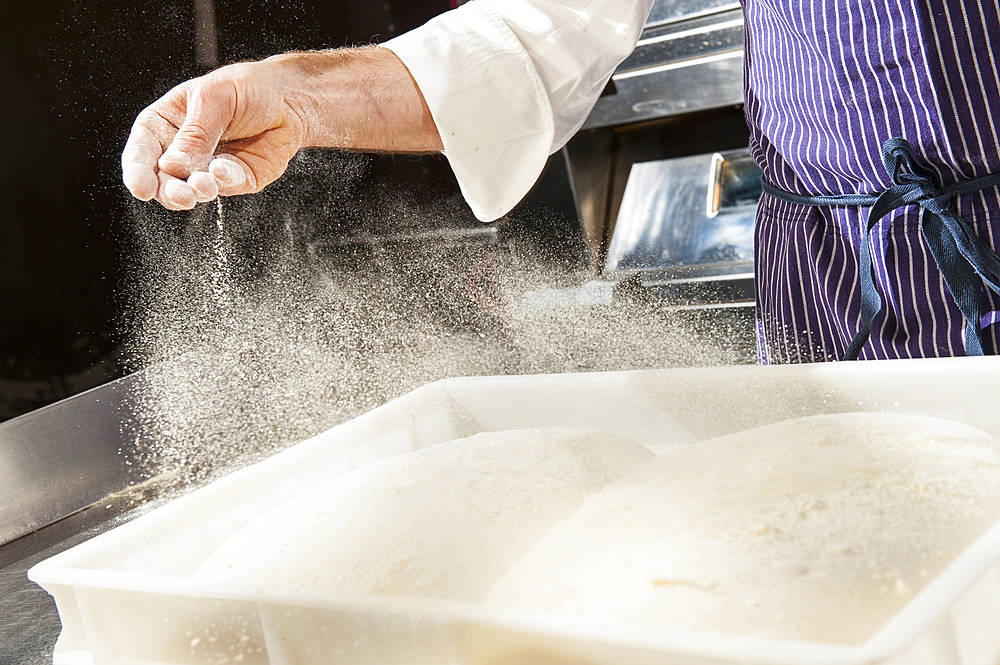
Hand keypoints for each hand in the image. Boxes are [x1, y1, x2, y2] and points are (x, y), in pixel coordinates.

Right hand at [122, 59, 307, 209]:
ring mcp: (208, 168)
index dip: (138, 172)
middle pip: (163, 179)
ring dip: (194, 192)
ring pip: (191, 191)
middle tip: (180, 195)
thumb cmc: (248, 88)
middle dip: (168, 190)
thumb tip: (172, 165)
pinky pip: (224, 187)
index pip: (141, 151)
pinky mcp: (235, 180)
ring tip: (203, 186)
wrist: (290, 100)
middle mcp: (182, 150)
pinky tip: (224, 171)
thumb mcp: (215, 98)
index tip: (141, 189)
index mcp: (165, 124)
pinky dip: (223, 182)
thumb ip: (195, 133)